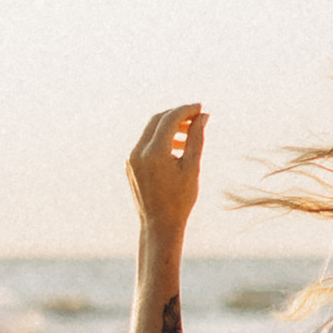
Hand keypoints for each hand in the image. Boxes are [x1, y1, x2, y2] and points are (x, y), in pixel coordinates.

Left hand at [127, 103, 206, 233]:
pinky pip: (145, 144)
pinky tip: (177, 148)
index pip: (169, 119)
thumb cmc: (180, 199)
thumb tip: (202, 117)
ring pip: (150, 131)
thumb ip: (196, 138)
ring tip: (189, 134)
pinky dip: (160, 139)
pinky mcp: (130, 165)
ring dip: (169, 126)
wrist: (159, 225)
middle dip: (177, 115)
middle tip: (196, 117)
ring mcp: (132, 158)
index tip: (201, 108)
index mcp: (154, 152)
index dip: (186, 110)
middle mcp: (138, 152)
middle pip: (157, 120)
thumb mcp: (192, 167)